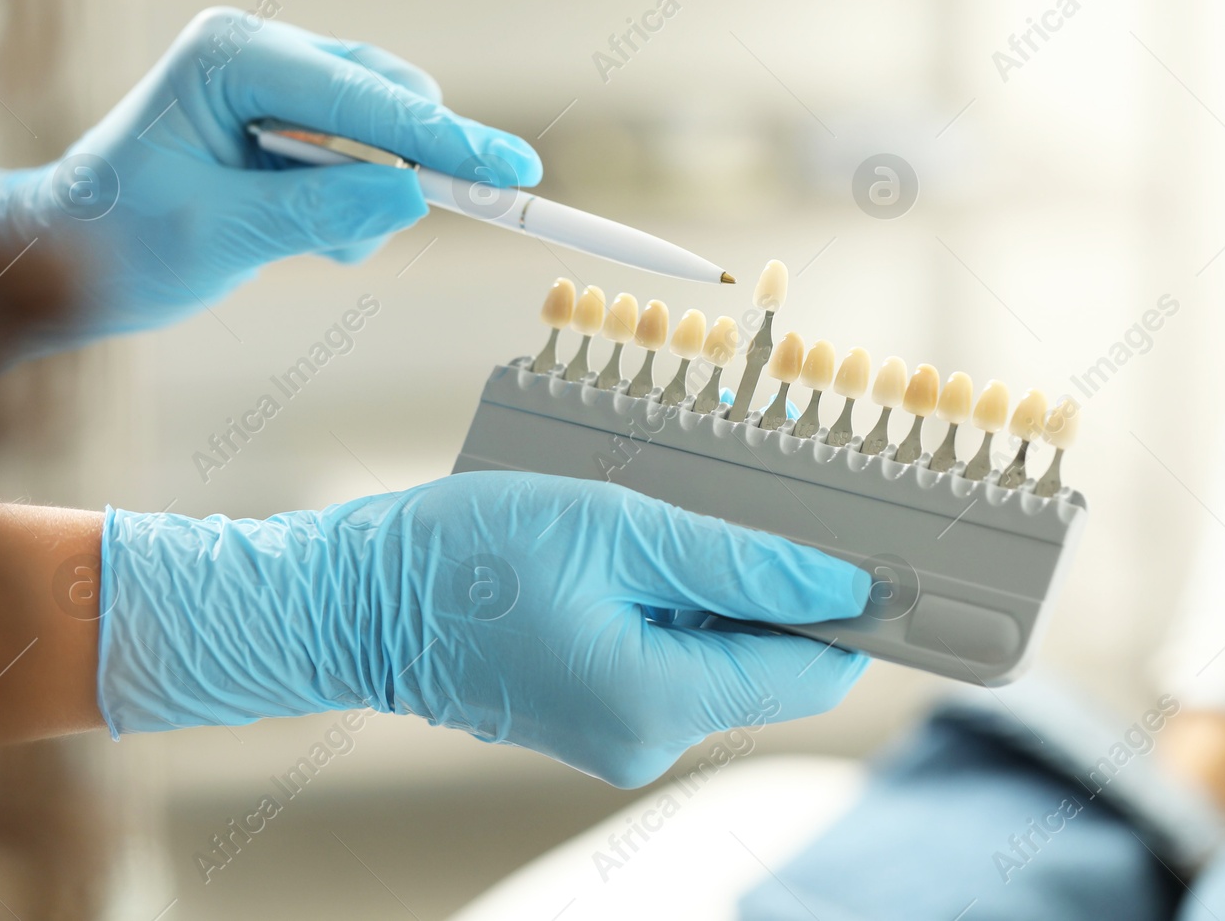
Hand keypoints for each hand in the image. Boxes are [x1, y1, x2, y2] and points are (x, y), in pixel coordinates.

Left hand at [0, 7, 539, 364]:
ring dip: (375, 195)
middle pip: (385, 97)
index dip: (445, 140)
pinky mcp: (283, 119)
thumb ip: (317, 214)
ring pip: (380, 129)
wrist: (63, 259)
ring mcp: (271, 82)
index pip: (361, 95)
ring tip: (319, 249)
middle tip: (467, 212)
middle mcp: (254, 54)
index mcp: (229, 58)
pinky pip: (358, 155)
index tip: (515, 171)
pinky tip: (310, 239)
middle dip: (416, 164)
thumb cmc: (116, 244)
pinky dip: (355, 203)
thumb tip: (410, 199)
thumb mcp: (219, 238)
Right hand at [99, 471, 870, 786]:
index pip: (811, 670)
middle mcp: (647, 735)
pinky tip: (643, 538)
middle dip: (779, 580)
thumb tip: (849, 586)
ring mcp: (617, 728)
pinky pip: (667, 650)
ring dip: (722, 580)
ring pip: (717, 651)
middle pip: (768, 661)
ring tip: (686, 504)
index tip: (874, 538)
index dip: (853, 607)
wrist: (350, 598)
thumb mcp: (616, 530)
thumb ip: (740, 564)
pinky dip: (674, 595)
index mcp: (659, 701)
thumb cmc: (467, 556)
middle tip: (773, 488)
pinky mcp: (590, 705)